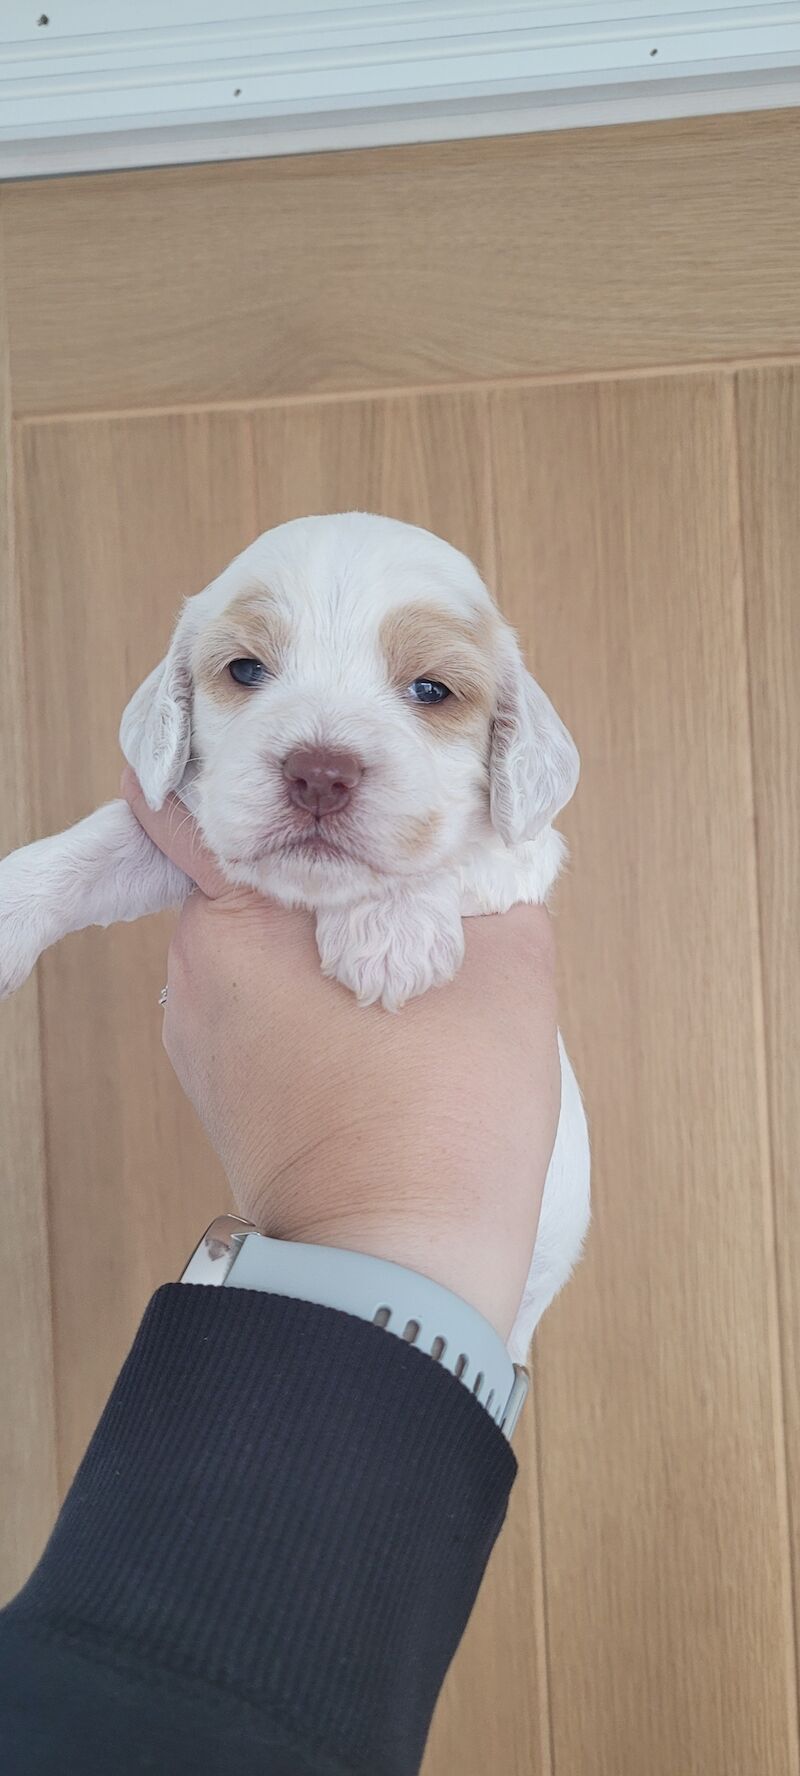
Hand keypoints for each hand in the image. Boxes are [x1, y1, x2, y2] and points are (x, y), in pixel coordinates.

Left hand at [122, 769, 560, 1340]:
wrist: (402, 1272)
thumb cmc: (444, 1122)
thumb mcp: (503, 967)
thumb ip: (487, 879)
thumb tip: (480, 849)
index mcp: (236, 926)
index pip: (209, 804)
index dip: (272, 773)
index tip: (325, 765)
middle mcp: (196, 976)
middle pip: (254, 874)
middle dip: (324, 860)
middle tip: (404, 853)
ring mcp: (202, 1039)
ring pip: (262, 941)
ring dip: (321, 929)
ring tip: (406, 936)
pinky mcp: (225, 1089)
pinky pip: (263, 1001)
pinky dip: (312, 986)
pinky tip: (383, 1003)